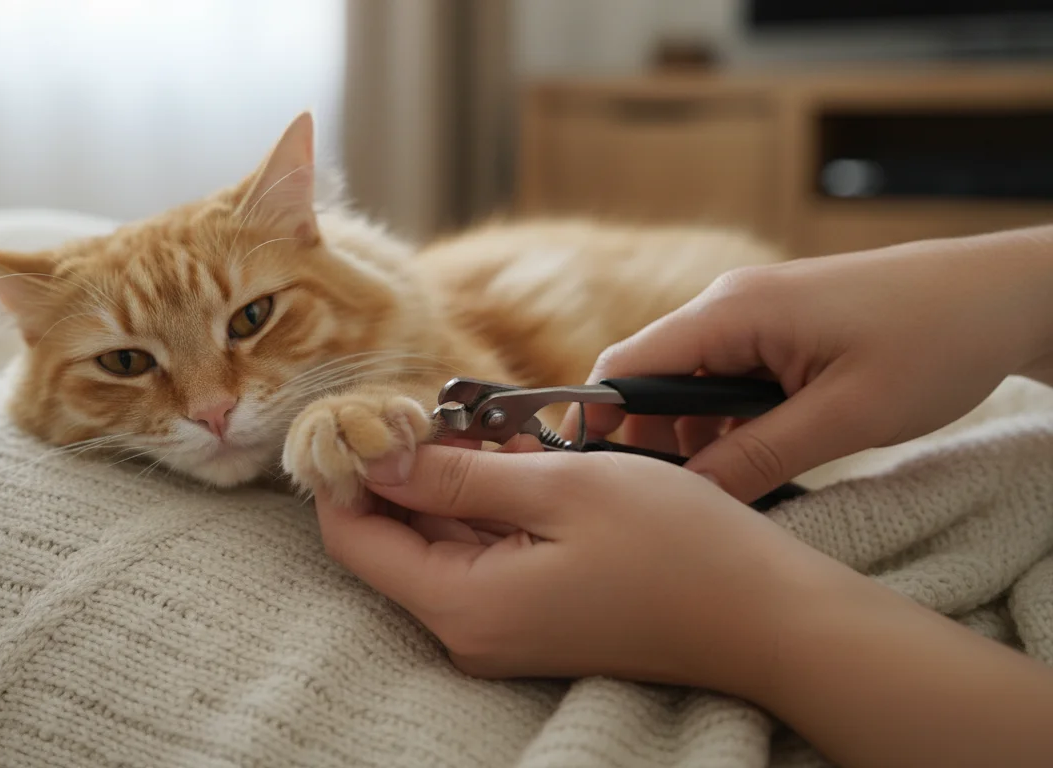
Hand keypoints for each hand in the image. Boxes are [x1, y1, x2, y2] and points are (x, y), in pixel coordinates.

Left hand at [317, 439, 1052, 767]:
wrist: (767, 618)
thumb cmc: (677, 548)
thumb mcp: (561, 488)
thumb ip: (457, 479)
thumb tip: (376, 459)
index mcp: (463, 604)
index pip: (353, 537)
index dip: (346, 470)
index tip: (366, 411)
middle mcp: (468, 628)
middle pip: (393, 539)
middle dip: (405, 466)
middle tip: (440, 404)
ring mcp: (500, 627)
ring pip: (440, 541)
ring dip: (452, 480)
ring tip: (491, 425)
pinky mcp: (531, 616)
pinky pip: (483, 553)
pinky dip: (488, 504)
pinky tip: (521, 458)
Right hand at [563, 226, 1052, 503]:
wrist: (1005, 294)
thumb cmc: (934, 342)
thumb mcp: (844, 418)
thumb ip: (756, 458)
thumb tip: (688, 498)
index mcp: (731, 312)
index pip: (625, 367)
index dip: (599, 423)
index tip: (598, 481)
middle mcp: (729, 303)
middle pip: (651, 377)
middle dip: (654, 438)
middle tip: (682, 497)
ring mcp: (754, 311)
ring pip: (690, 381)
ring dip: (698, 432)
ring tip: (739, 479)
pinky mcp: (778, 324)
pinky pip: (727, 374)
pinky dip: (731, 416)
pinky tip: (764, 450)